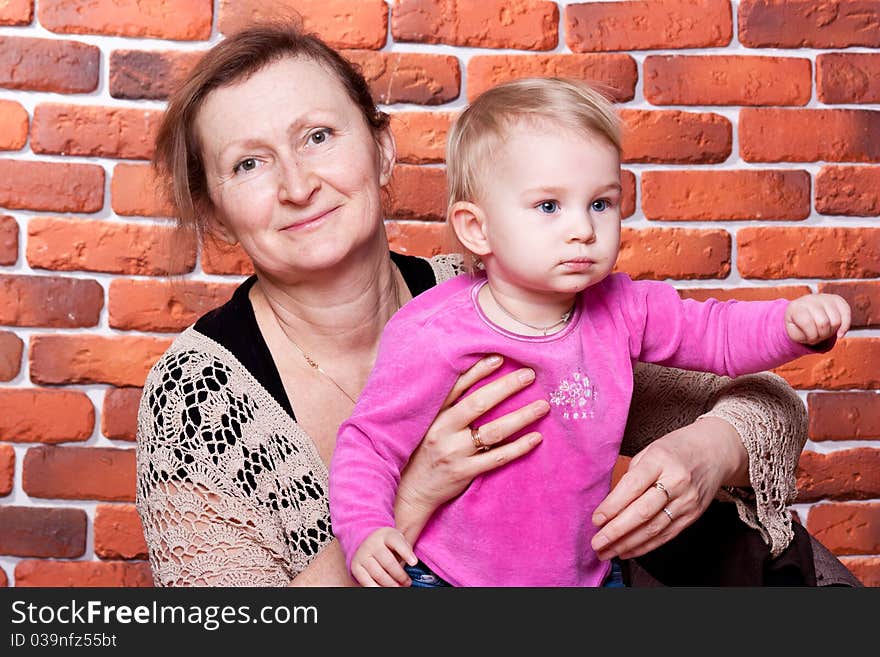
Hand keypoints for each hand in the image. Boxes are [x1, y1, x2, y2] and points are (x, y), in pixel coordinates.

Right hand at [350, 527, 417, 586]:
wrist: (367, 543)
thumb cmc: (389, 545)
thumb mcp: (398, 541)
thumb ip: (406, 550)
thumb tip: (412, 563)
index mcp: (386, 535)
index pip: (396, 542)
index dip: (406, 553)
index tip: (414, 563)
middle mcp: (372, 543)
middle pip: (388, 562)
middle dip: (400, 575)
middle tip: (408, 582)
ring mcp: (362, 555)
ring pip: (378, 574)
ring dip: (391, 584)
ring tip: (399, 587)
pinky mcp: (356, 567)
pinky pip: (366, 582)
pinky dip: (378, 588)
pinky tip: (386, 588)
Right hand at [394, 355, 549, 541]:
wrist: (409, 491)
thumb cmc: (422, 452)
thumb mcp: (427, 425)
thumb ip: (447, 407)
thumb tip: (480, 384)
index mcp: (434, 414)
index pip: (457, 386)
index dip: (478, 370)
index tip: (499, 357)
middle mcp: (442, 430)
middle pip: (478, 403)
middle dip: (506, 387)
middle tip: (530, 374)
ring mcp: (454, 452)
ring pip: (493, 431)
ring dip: (521, 416)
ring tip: (542, 406)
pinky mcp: (463, 472)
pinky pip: (496, 457)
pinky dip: (518, 447)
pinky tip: (536, 438)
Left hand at [590, 416, 744, 560]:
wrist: (715, 451)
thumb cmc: (675, 449)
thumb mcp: (649, 451)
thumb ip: (631, 476)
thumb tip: (610, 505)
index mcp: (660, 459)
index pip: (632, 487)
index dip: (612, 506)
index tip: (596, 519)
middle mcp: (676, 481)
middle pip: (643, 512)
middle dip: (616, 531)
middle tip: (597, 543)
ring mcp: (687, 501)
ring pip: (653, 528)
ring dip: (627, 544)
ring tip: (607, 552)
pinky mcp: (693, 515)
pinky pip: (666, 535)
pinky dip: (645, 546)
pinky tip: (627, 551)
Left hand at [785, 293, 850, 344]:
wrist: (803, 312)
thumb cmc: (798, 325)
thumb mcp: (793, 333)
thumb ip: (799, 335)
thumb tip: (809, 331)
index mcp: (796, 307)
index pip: (807, 323)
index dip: (811, 336)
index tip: (809, 339)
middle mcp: (810, 299)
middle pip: (823, 323)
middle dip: (822, 335)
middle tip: (818, 336)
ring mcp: (824, 298)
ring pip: (836, 321)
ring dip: (832, 332)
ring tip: (824, 331)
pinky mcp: (837, 299)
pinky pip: (847, 313)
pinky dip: (845, 327)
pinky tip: (840, 334)